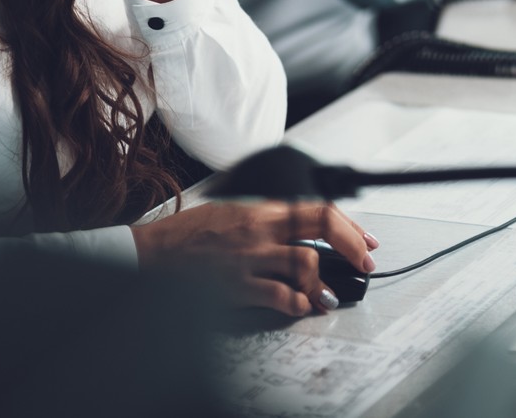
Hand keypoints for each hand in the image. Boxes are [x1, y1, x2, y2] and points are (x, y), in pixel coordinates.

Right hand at [132, 199, 379, 316]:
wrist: (150, 253)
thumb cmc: (186, 235)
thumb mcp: (231, 212)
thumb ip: (266, 219)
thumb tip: (299, 228)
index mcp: (261, 209)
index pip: (317, 209)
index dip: (349, 225)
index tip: (364, 239)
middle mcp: (260, 230)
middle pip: (321, 228)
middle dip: (352, 246)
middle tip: (364, 263)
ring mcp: (249, 258)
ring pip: (305, 264)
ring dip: (323, 284)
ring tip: (327, 296)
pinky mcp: (237, 285)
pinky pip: (279, 296)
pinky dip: (297, 304)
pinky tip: (301, 307)